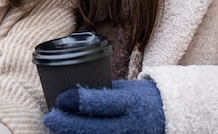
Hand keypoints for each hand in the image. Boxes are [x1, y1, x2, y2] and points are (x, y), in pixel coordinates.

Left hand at [44, 80, 164, 133]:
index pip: (105, 103)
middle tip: (50, 117)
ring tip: (56, 128)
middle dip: (68, 124)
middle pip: (95, 128)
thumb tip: (70, 93)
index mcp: (131, 102)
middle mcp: (130, 123)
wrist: (168, 117)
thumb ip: (102, 93)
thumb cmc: (141, 98)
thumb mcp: (126, 89)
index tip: (61, 98)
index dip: (80, 101)